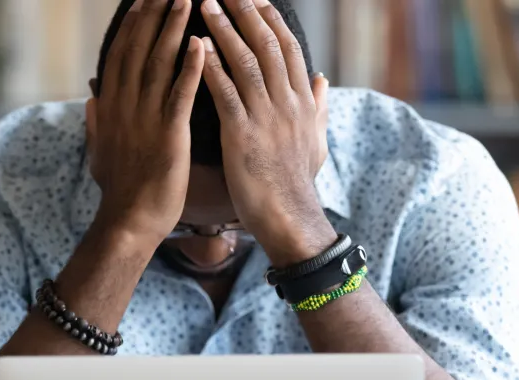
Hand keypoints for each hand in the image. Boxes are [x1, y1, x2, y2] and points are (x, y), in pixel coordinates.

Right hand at [86, 0, 205, 244]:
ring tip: (187, 0)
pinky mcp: (168, 136)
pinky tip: (202, 44)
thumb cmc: (119, 191)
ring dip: (173, 29)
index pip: (120, 55)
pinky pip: (179, 94)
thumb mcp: (99, 152)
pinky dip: (190, 68)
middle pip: (138, 49)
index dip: (132, 26)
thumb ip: (96, 122)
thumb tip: (90, 99)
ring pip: (159, 64)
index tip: (143, 0)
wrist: (129, 222)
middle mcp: (125, 107)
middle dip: (153, 14)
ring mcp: (145, 120)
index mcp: (110, 109)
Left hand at [200, 0, 333, 265]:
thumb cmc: (296, 183)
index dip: (271, 20)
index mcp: (301, 102)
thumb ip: (317, 107)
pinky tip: (196, 48)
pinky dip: (211, 68)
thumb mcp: (315, 141)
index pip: (287, 49)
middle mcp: (287, 103)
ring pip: (247, 62)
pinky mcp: (244, 135)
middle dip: (246, 12)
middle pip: (268, 45)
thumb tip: (322, 78)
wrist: (290, 218)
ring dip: (225, 30)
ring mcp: (267, 117)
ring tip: (205, 4)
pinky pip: (227, 93)